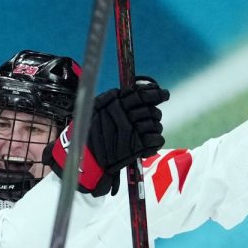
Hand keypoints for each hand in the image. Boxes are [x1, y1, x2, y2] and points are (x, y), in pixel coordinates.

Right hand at [44, 77, 167, 196]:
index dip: (155, 93)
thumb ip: (114, 99)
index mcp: (113, 102)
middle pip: (151, 110)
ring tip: (143, 135)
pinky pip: (157, 139)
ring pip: (156, 125)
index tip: (162, 94)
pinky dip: (154, 142)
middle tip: (149, 120)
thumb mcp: (96, 109)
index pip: (140, 94)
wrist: (84, 158)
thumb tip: (141, 89)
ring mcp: (131, 130)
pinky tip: (146, 145)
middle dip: (153, 115)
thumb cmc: (89, 134)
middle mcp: (124, 114)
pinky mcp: (137, 146)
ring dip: (153, 130)